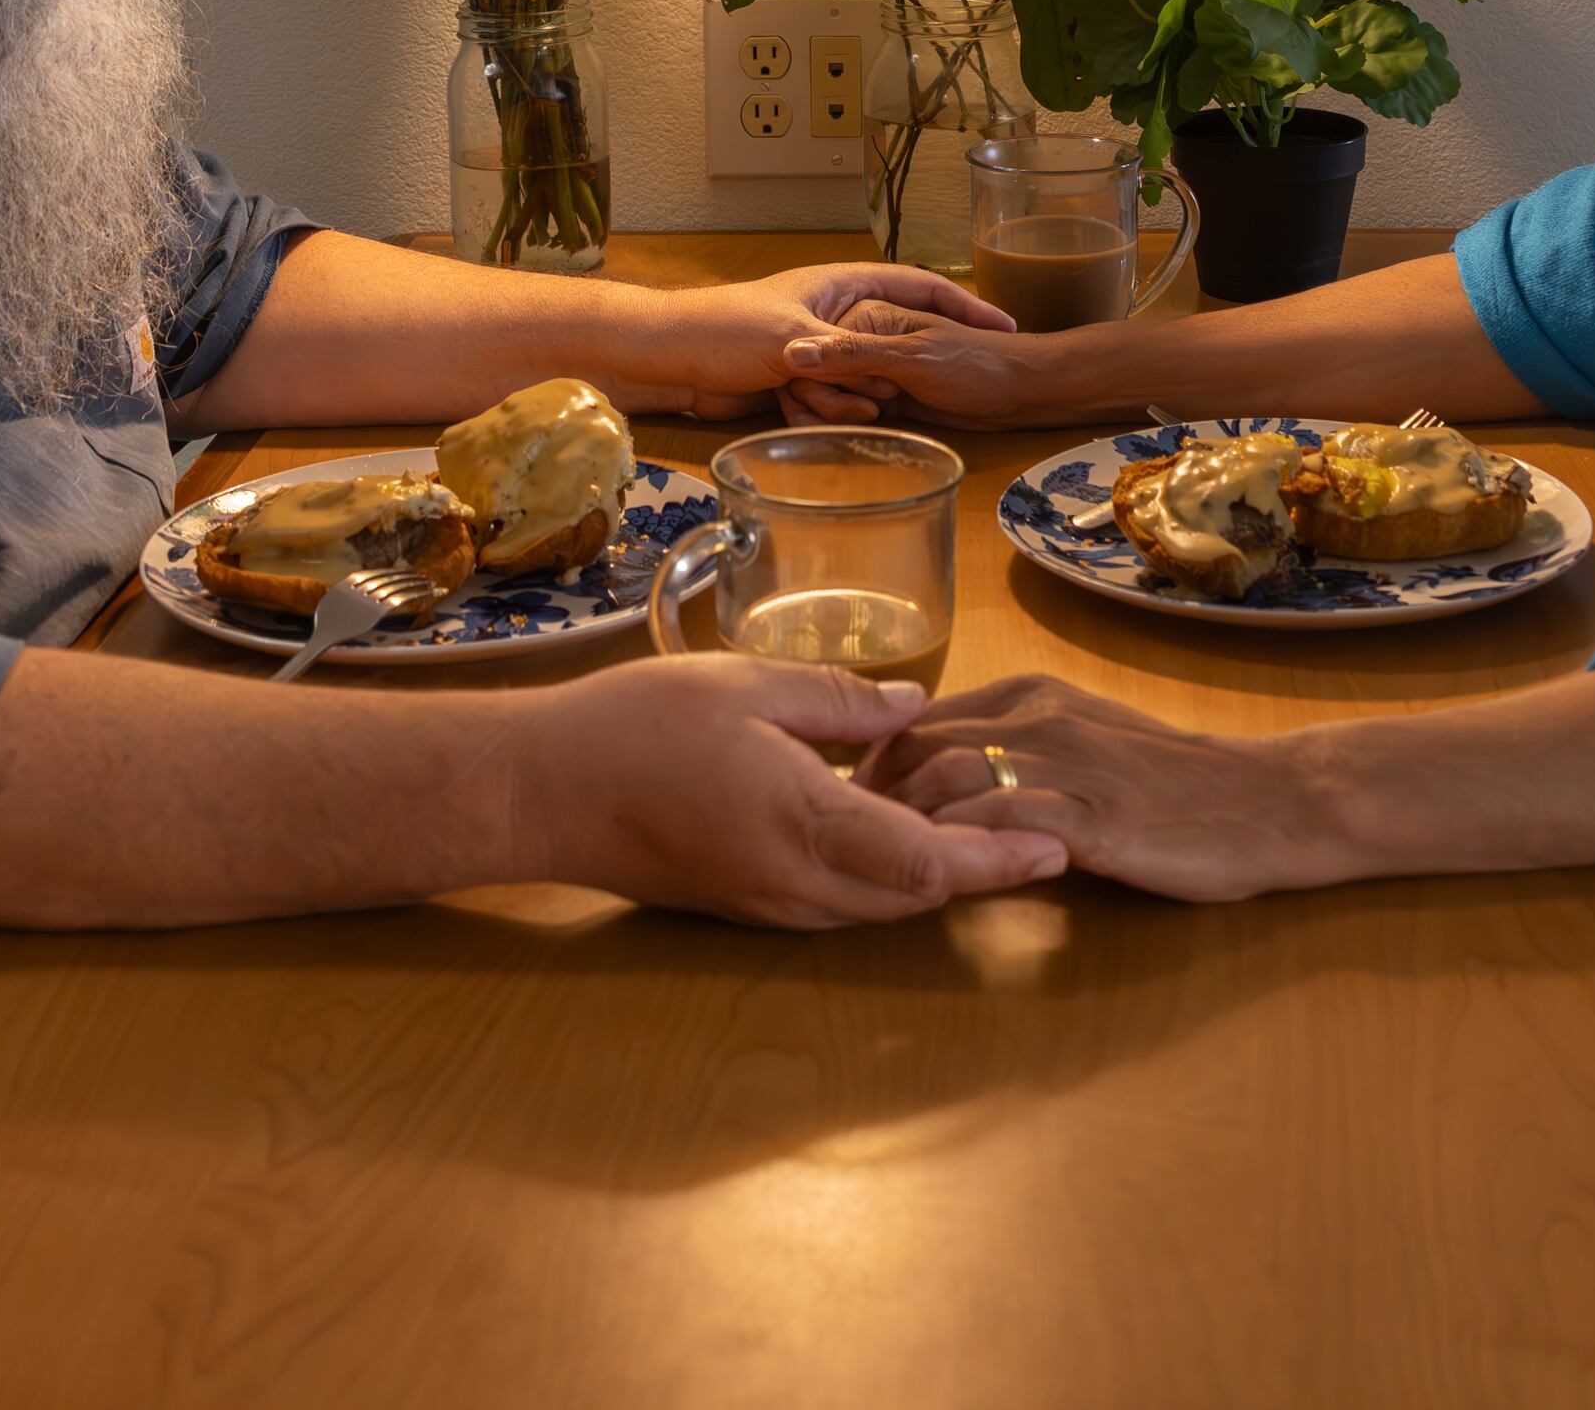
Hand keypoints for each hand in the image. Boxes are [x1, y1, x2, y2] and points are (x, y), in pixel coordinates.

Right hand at [502, 655, 1067, 928]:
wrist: (540, 792)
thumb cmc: (635, 727)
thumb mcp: (744, 686)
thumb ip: (838, 700)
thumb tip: (915, 708)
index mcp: (803, 824)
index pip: (926, 861)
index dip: (996, 859)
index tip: (1053, 847)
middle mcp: (794, 883)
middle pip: (914, 897)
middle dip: (982, 872)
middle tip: (1042, 836)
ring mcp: (768, 904)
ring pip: (877, 908)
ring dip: (933, 879)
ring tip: (985, 836)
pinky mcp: (745, 905)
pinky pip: (837, 905)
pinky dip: (884, 879)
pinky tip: (896, 834)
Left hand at [610, 262, 1015, 422]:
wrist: (671, 355)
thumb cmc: (726, 330)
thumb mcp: (791, 340)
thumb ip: (842, 355)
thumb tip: (887, 377)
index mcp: (843, 284)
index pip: (921, 286)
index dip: (965, 305)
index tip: (1004, 329)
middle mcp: (838, 311)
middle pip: (898, 335)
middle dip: (910, 371)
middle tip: (938, 391)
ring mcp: (822, 345)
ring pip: (865, 375)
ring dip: (859, 398)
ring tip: (872, 412)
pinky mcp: (801, 377)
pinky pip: (834, 397)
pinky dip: (833, 411)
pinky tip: (835, 424)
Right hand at [774, 303, 1123, 429]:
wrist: (1020, 392)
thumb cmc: (975, 366)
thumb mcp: (911, 358)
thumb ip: (853, 355)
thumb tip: (792, 352)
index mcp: (867, 315)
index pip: (812, 347)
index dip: (819, 377)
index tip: (845, 396)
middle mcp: (865, 339)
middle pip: (816, 374)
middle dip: (826, 401)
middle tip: (867, 415)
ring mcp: (876, 370)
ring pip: (831, 397)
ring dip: (838, 416)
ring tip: (871, 423)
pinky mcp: (888, 398)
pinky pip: (852, 413)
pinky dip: (850, 427)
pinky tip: (856, 437)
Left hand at [869, 676, 1347, 903]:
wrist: (1262, 800)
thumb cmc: (1171, 782)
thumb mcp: (1084, 742)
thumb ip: (1018, 749)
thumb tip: (942, 780)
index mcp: (1032, 696)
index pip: (922, 718)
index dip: (876, 764)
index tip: (855, 809)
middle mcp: (1039, 718)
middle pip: (919, 744)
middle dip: (874, 796)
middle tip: (852, 847)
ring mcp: (1065, 765)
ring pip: (950, 778)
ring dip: (905, 824)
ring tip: (886, 865)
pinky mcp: (1090, 819)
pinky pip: (1000, 826)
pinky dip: (957, 849)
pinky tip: (942, 877)